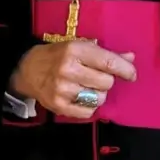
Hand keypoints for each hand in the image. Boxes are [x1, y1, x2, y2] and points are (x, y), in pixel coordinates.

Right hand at [9, 41, 136, 118]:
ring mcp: (63, 89)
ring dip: (98, 94)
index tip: (132, 74)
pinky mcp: (59, 106)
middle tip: (97, 77)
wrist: (27, 69)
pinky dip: (89, 106)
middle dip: (107, 80)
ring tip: (88, 87)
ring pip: (99, 98)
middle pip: (106, 82)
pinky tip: (81, 97)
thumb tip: (130, 58)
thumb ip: (105, 54)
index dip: (125, 70)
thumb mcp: (79, 47)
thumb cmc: (57, 55)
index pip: (108, 62)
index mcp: (75, 50)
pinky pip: (88, 112)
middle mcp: (69, 69)